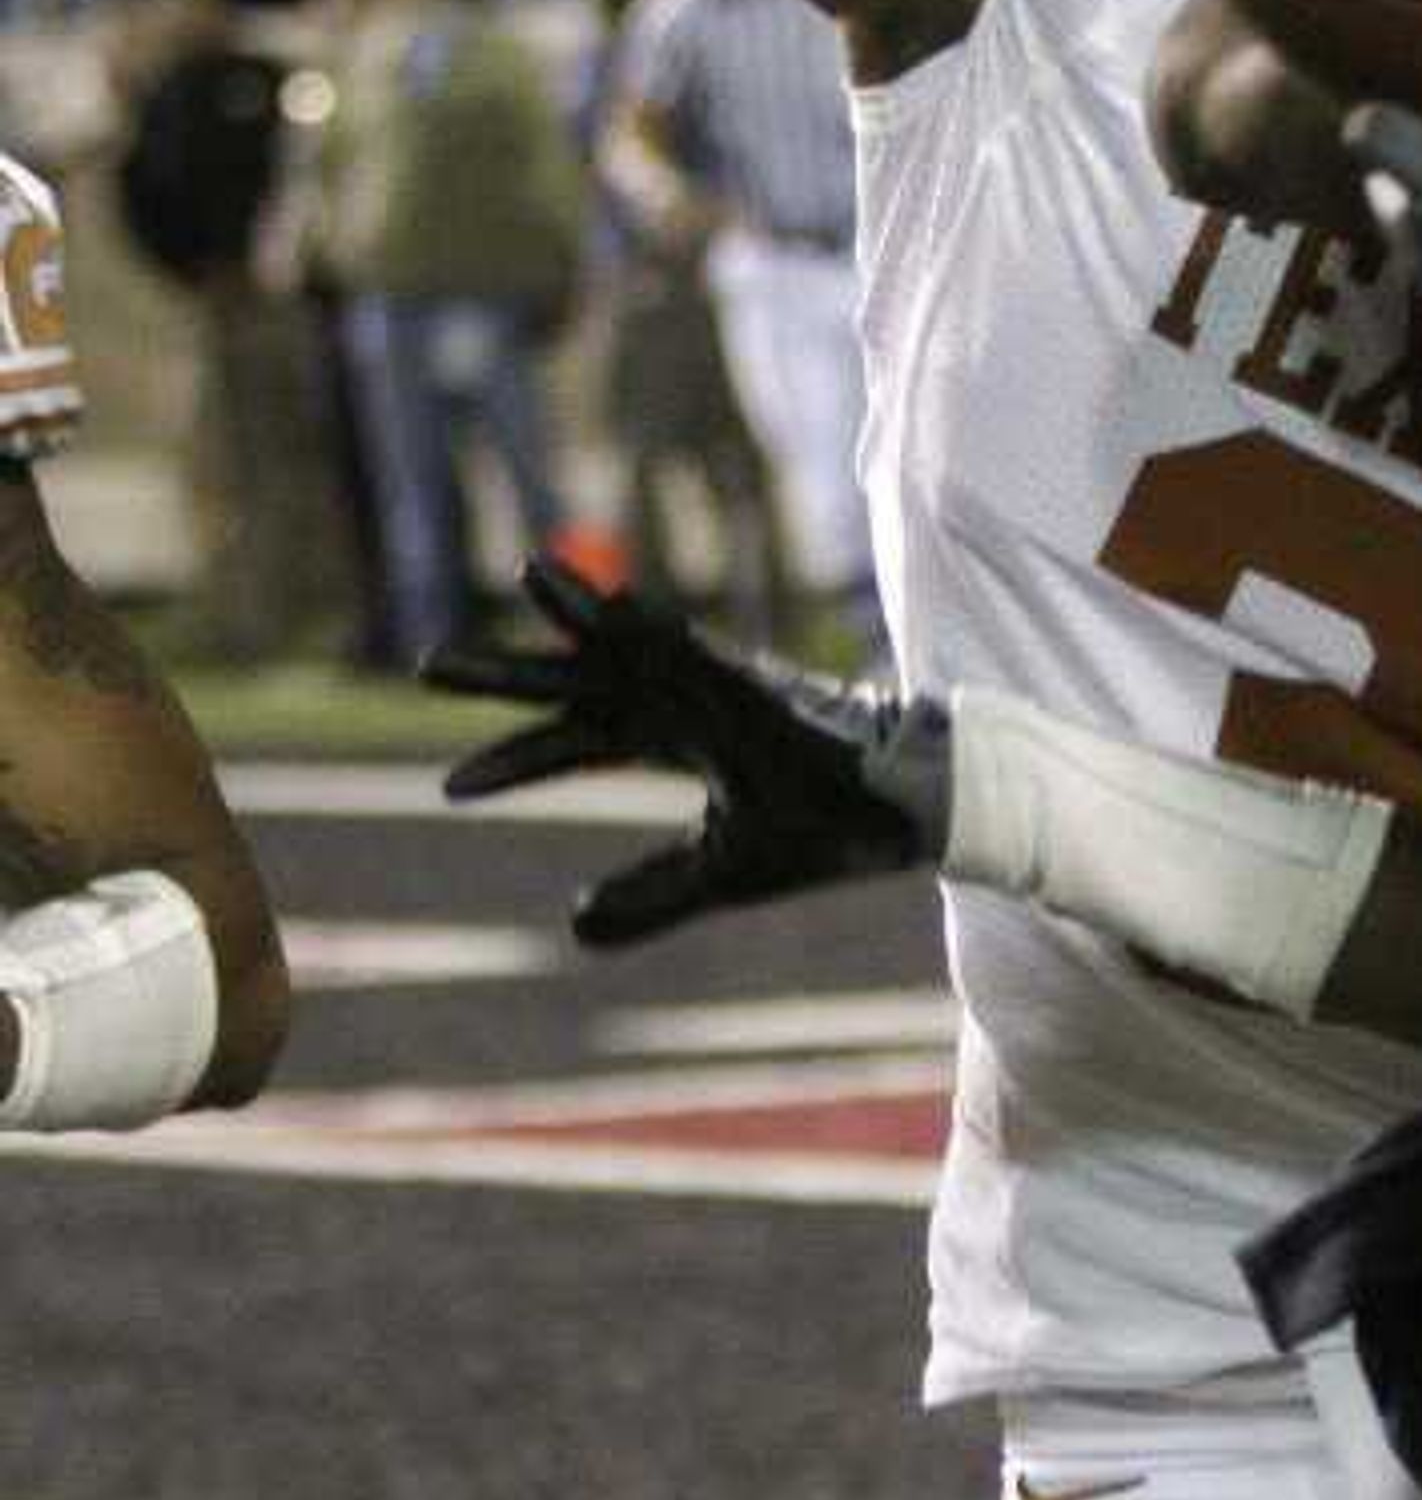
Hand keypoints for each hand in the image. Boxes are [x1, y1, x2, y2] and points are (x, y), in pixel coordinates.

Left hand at [426, 556, 949, 946]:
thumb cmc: (829, 831)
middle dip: (510, 674)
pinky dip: (655, 633)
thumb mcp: (722, 876)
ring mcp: (728, 690)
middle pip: (585, 683)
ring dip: (580, 613)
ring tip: (527, 573)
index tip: (452, 788)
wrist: (916, 812)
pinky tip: (617, 610)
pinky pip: (701, 656)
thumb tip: (574, 926)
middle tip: (427, 668)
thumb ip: (652, 897)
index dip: (519, 761)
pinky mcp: (766, 691)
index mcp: (680, 742)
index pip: (582, 742)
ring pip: (634, 646)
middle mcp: (692, 705)